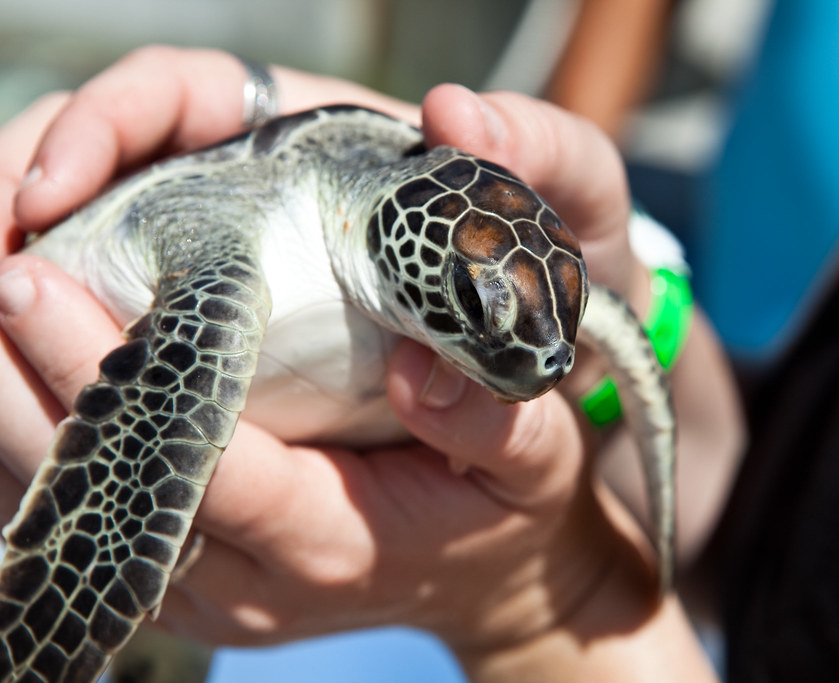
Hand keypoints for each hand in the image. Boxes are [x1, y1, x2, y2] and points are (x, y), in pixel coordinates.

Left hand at [0, 47, 720, 679]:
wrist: (483, 583)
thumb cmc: (503, 509)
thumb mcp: (531, 461)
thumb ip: (490, 420)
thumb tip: (413, 370)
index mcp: (332, 541)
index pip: (200, 462)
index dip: (110, 377)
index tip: (39, 281)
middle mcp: (250, 581)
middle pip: (106, 486)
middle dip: (25, 381)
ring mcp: (209, 591)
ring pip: (78, 506)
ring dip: (14, 409)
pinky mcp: (189, 579)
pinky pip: (91, 512)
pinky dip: (41, 443)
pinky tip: (19, 370)